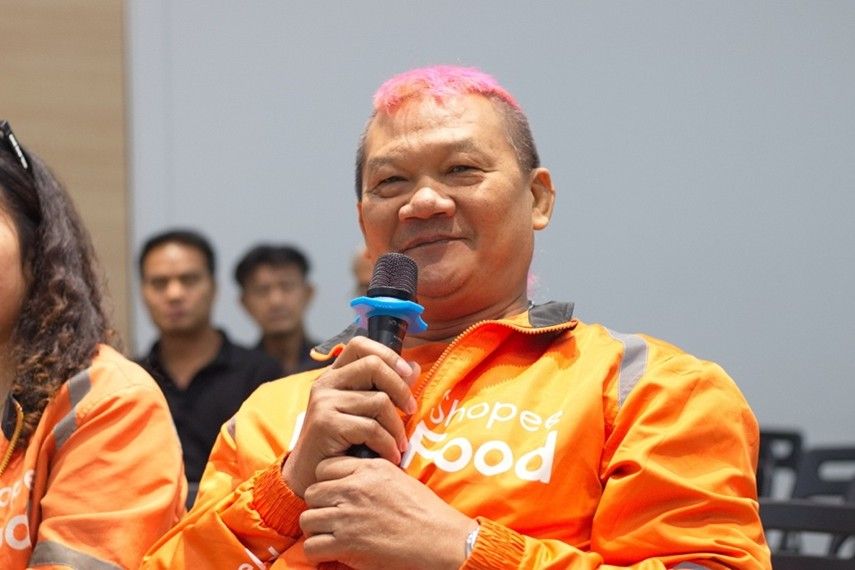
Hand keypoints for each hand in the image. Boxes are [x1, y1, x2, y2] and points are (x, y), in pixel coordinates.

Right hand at [281, 336, 419, 496]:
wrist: (311, 476)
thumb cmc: (341, 444)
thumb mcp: (363, 411)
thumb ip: (384, 389)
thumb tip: (413, 368)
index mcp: (335, 375)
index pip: (360, 345)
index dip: (388, 354)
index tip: (408, 374)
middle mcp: (326, 383)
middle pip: (373, 365)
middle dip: (401, 389)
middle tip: (411, 411)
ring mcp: (324, 402)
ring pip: (379, 401)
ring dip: (397, 427)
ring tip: (400, 444)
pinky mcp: (326, 424)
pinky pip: (371, 428)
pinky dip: (388, 444)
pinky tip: (390, 456)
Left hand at [300, 457, 477, 569]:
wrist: (439, 538)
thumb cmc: (425, 511)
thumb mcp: (398, 477)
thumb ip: (371, 473)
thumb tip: (352, 477)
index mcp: (368, 468)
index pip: (324, 467)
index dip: (327, 482)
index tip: (335, 495)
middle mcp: (353, 488)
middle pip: (312, 493)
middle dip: (320, 506)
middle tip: (333, 518)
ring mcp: (347, 515)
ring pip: (307, 519)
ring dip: (317, 530)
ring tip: (331, 536)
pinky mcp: (346, 543)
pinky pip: (311, 546)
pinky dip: (318, 552)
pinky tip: (332, 552)